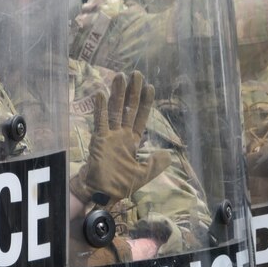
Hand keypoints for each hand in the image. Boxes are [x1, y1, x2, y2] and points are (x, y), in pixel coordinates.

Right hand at [70, 70, 171, 203]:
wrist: (101, 193)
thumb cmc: (119, 184)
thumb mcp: (143, 174)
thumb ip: (155, 164)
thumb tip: (168, 154)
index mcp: (132, 141)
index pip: (140, 117)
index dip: (146, 102)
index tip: (150, 87)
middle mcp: (121, 134)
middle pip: (128, 108)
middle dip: (133, 91)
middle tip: (136, 73)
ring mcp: (109, 135)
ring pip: (115, 110)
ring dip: (117, 93)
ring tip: (120, 76)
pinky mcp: (99, 139)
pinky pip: (100, 121)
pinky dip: (101, 108)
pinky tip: (102, 94)